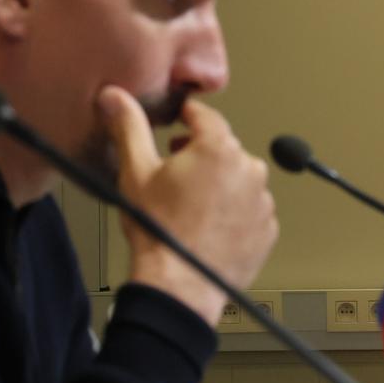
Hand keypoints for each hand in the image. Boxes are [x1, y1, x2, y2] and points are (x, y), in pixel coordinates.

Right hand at [102, 87, 277, 326]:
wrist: (180, 285)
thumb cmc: (159, 231)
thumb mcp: (136, 172)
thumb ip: (129, 127)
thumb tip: (115, 97)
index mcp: (219, 149)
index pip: (205, 117)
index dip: (186, 118)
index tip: (178, 122)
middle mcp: (249, 171)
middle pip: (223, 150)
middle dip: (201, 156)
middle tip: (175, 176)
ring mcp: (263, 201)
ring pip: (239, 180)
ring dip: (220, 185)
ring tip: (192, 207)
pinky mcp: (268, 229)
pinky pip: (251, 209)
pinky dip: (234, 212)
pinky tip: (209, 225)